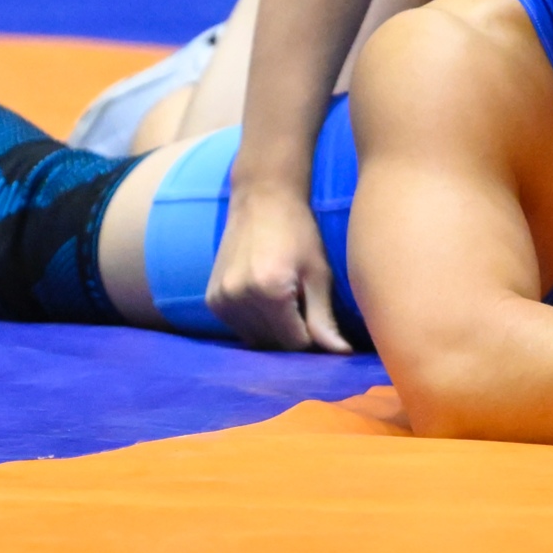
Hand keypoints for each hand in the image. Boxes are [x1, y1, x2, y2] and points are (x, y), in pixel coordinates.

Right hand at [207, 184, 349, 351]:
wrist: (261, 199)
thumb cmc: (299, 232)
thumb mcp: (319, 273)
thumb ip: (324, 319)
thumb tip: (341, 354)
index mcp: (269, 292)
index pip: (296, 343)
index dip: (312, 335)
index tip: (319, 317)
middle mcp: (238, 298)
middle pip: (273, 345)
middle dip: (293, 335)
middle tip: (304, 307)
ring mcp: (220, 300)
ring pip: (255, 341)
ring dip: (274, 332)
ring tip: (286, 301)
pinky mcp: (212, 300)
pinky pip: (239, 329)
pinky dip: (255, 324)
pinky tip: (267, 300)